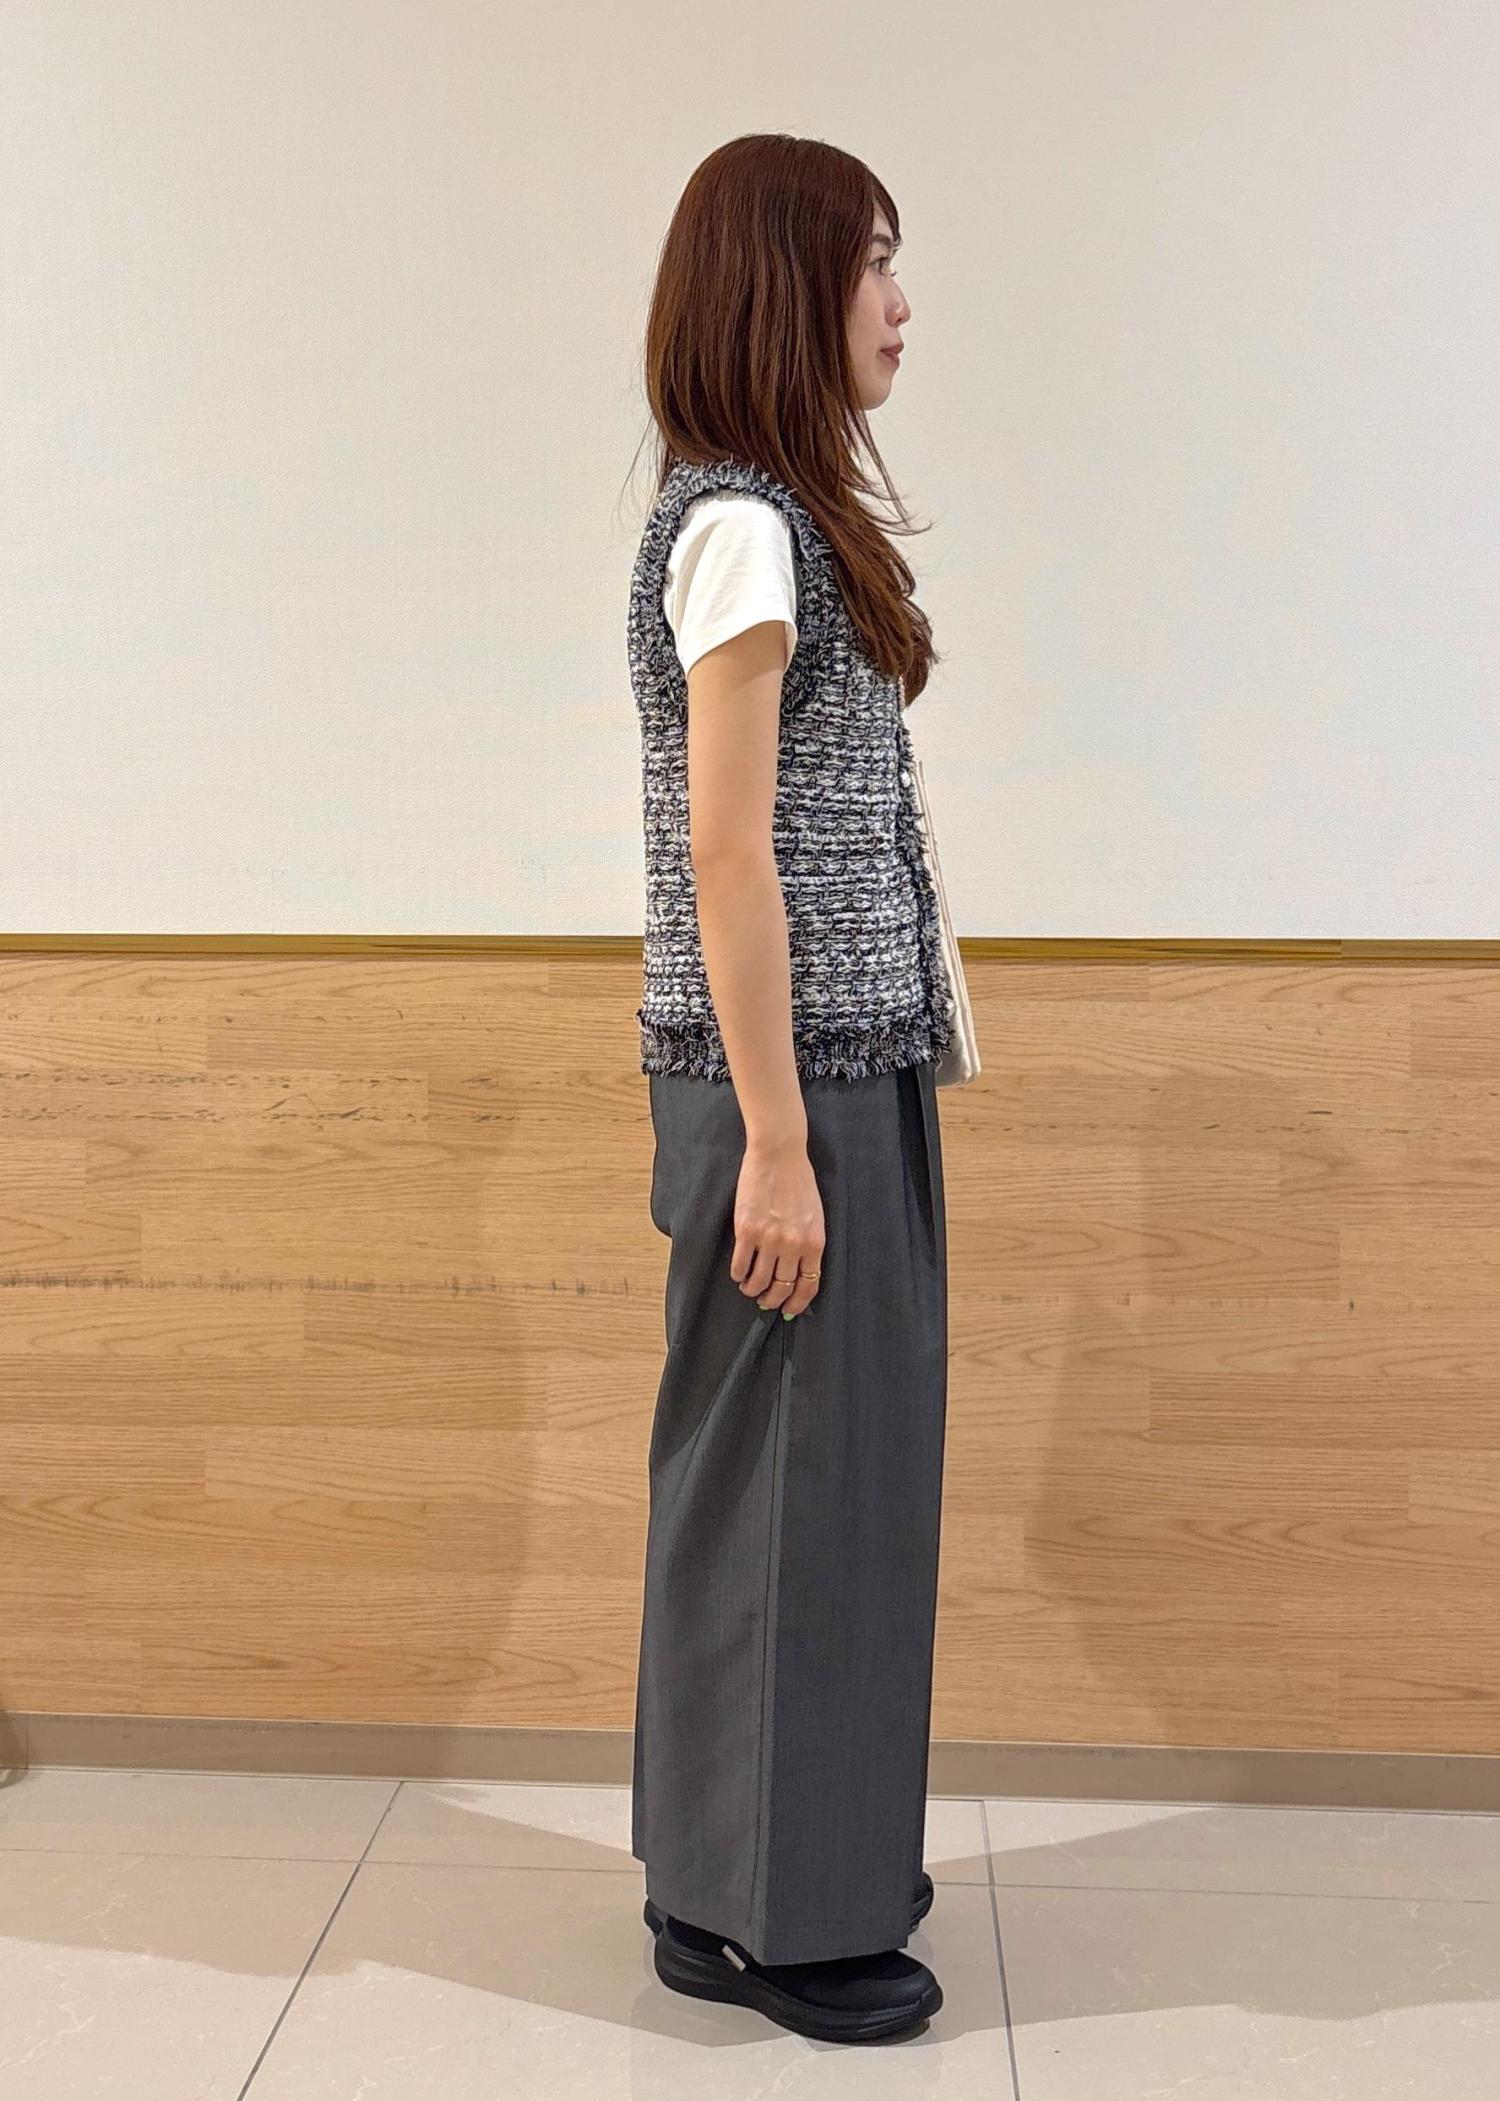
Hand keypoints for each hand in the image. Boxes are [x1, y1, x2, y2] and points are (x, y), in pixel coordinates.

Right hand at [731, 1138, 825, 1317]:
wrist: (779, 1154)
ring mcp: (769, 1239)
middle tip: (765, 1301)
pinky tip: (739, 1273)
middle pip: (781, 1288)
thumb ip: (808, 1244)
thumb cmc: (799, 1181)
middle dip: (772, 1300)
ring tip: (749, 1287)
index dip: (797, 1303)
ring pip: (758, 1281)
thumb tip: (798, 1272)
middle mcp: (793, 1245)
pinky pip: (740, 1265)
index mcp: (814, 1243)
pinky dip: (738, 1274)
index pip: (808, 1286)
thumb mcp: (815, 1216)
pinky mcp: (746, 1230)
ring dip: (752, 1290)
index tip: (788, 1310)